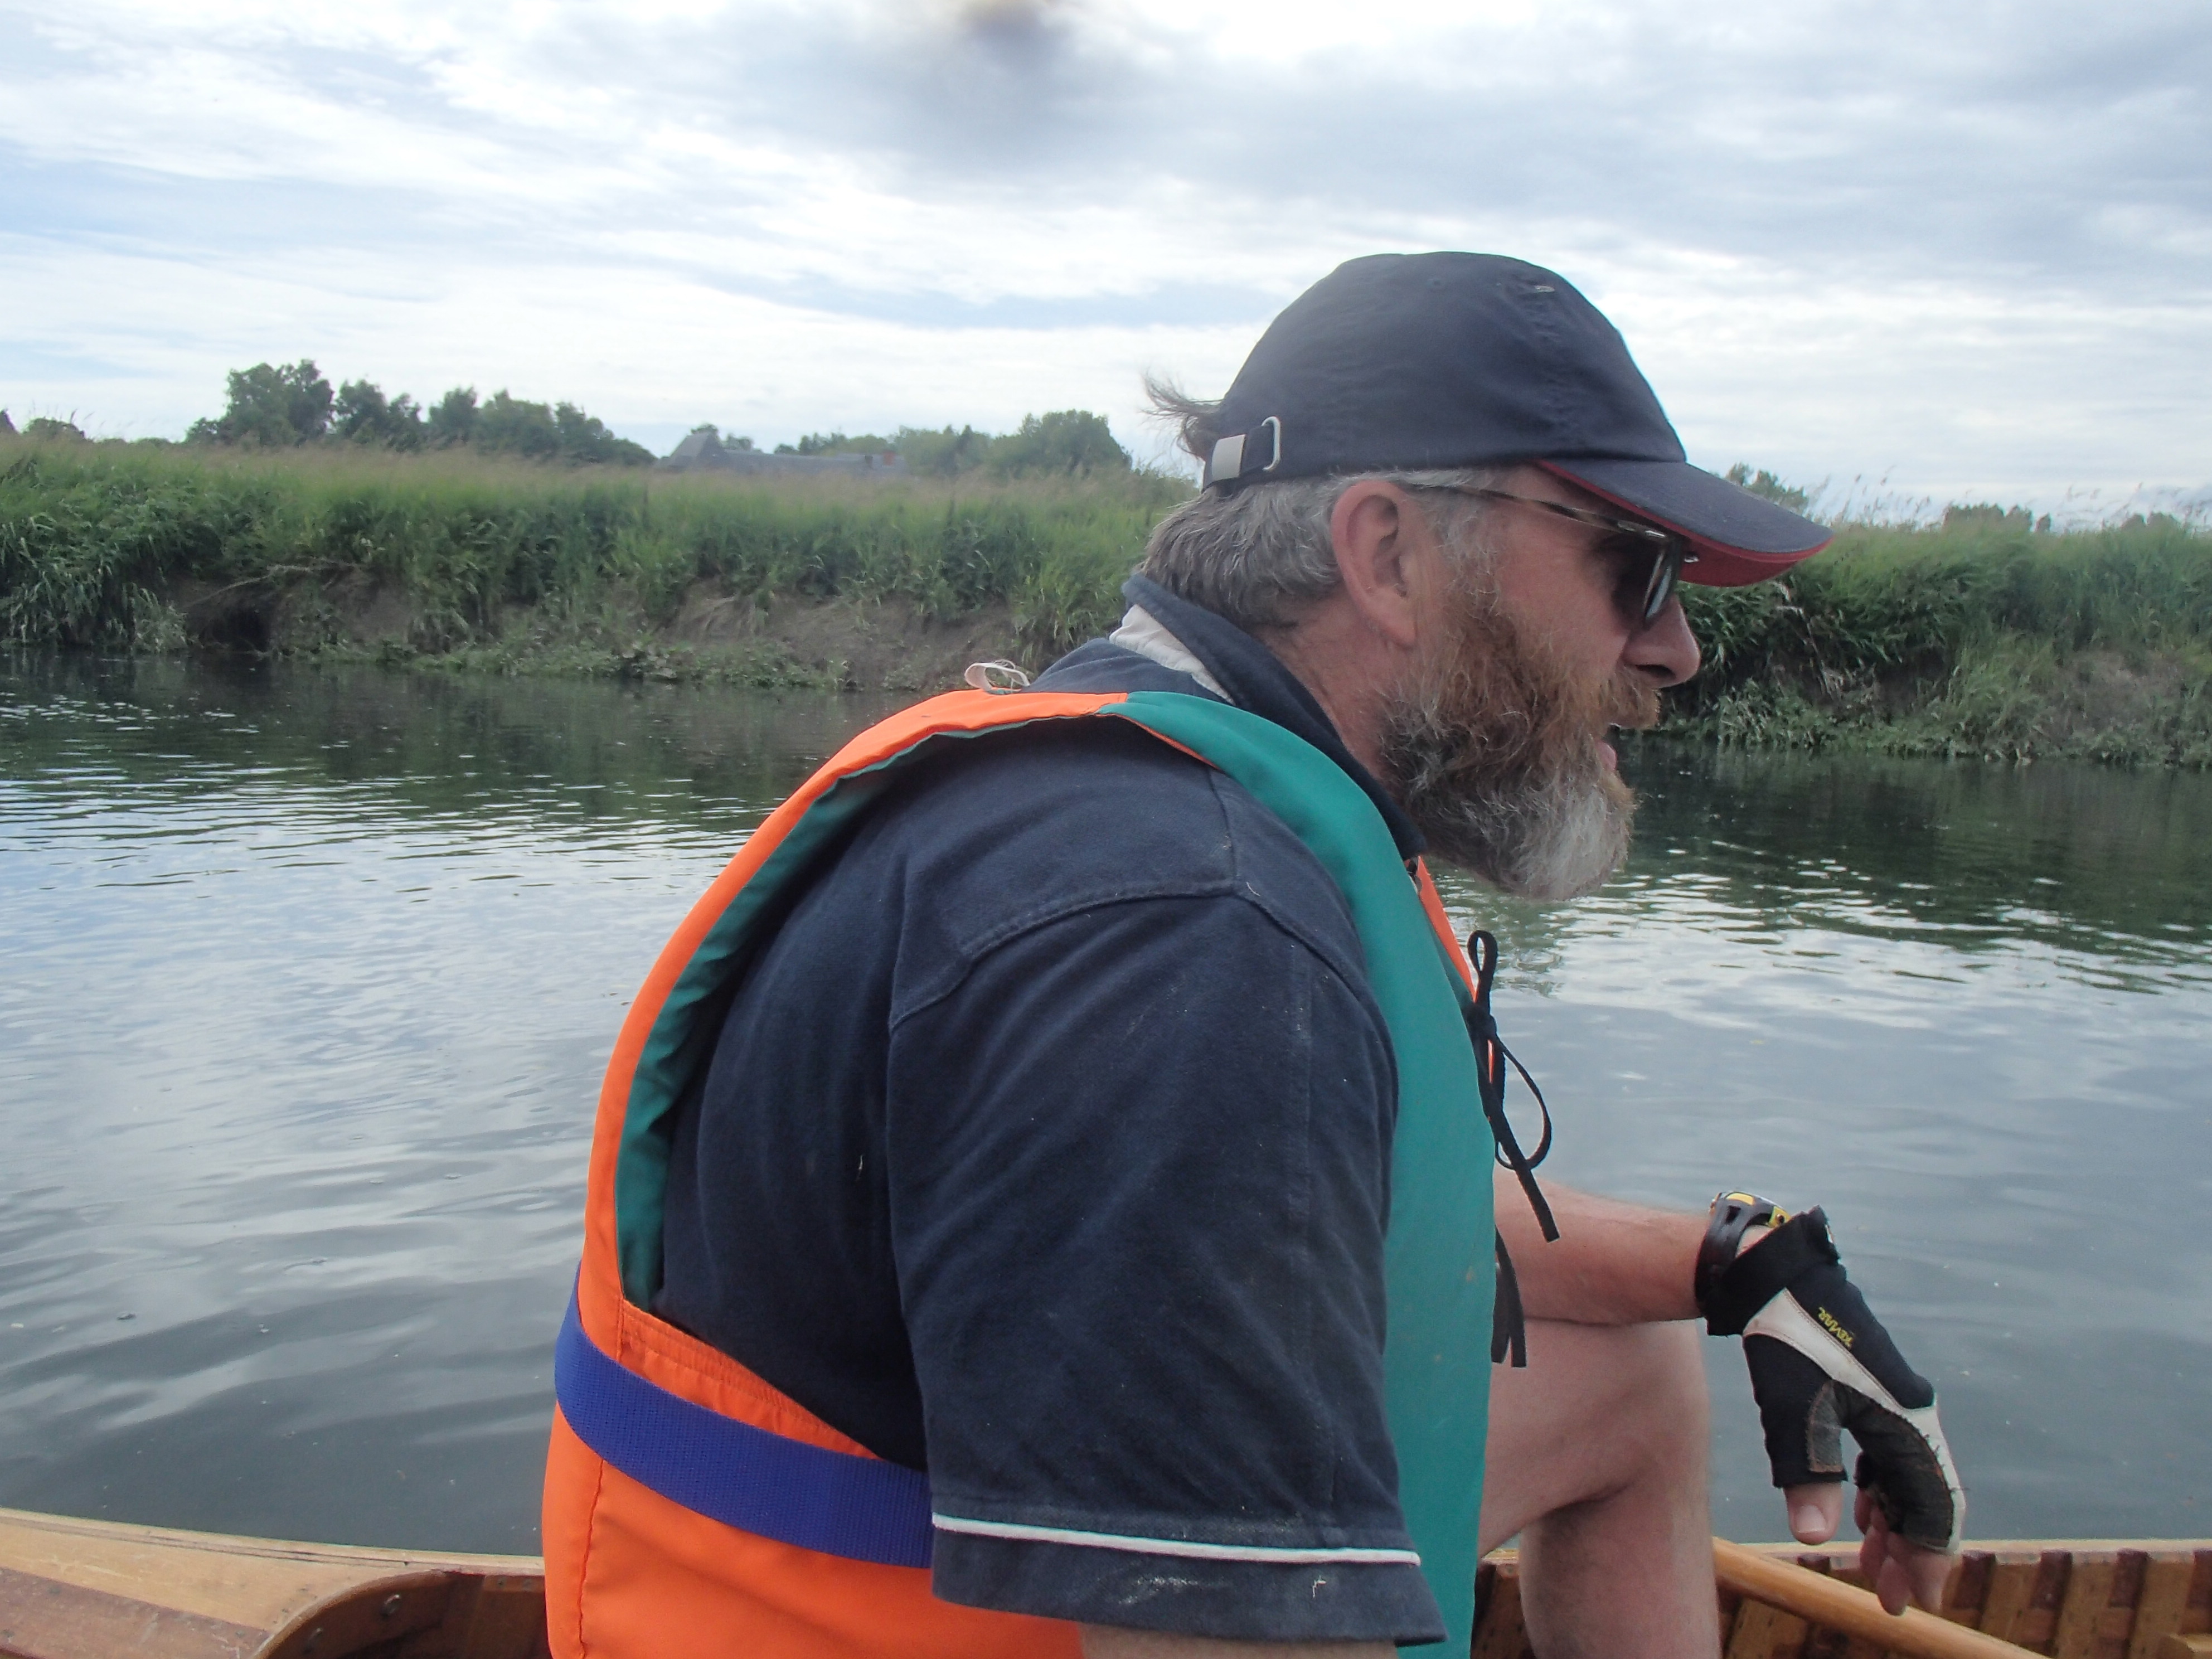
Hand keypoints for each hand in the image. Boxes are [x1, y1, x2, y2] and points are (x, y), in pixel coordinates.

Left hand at [1702, 1208, 1964, 1593]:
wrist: (1774, 1275)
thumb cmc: (1786, 1339)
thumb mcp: (1792, 1410)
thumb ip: (1806, 1474)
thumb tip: (1814, 1536)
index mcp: (1905, 1419)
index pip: (1933, 1504)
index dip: (1929, 1556)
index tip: (1915, 1598)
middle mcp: (1911, 1412)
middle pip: (1925, 1497)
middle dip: (1911, 1550)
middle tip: (1890, 1597)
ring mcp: (1893, 1401)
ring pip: (1906, 1477)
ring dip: (1894, 1523)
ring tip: (1872, 1562)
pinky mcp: (1871, 1391)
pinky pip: (1889, 1455)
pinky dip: (1879, 1490)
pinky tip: (1861, 1513)